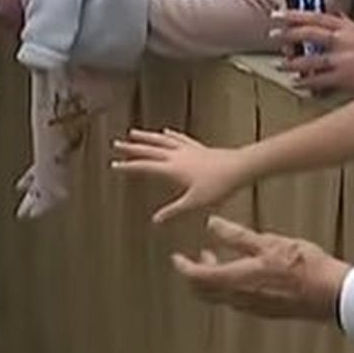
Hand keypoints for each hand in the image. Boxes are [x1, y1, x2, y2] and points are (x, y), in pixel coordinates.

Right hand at [111, 129, 248, 222]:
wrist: (239, 168)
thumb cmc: (218, 186)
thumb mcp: (193, 203)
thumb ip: (173, 211)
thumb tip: (157, 220)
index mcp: (172, 169)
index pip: (144, 166)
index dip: (128, 166)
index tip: (114, 165)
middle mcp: (176, 156)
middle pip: (149, 150)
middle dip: (131, 147)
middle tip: (116, 144)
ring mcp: (187, 150)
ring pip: (161, 141)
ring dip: (146, 137)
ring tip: (134, 133)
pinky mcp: (198, 147)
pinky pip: (179, 138)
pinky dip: (170, 136)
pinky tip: (166, 132)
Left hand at [171, 215, 348, 321]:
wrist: (333, 294)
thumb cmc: (304, 267)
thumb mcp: (269, 243)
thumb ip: (237, 236)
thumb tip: (212, 225)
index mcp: (237, 280)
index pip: (198, 277)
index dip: (184, 267)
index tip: (177, 258)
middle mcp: (240, 298)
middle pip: (205, 291)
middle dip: (195, 275)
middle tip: (195, 259)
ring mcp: (253, 308)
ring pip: (220, 297)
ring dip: (212, 280)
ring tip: (217, 261)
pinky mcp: (266, 311)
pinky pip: (236, 301)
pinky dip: (228, 287)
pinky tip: (241, 276)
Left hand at [274, 10, 353, 94]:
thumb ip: (340, 16)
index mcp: (348, 27)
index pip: (317, 16)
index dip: (295, 14)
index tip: (278, 13)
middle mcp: (344, 40)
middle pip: (310, 33)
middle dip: (288, 34)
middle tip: (272, 35)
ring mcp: (344, 59)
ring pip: (311, 59)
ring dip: (292, 62)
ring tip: (280, 64)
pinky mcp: (345, 77)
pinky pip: (319, 80)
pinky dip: (306, 82)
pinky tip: (296, 83)